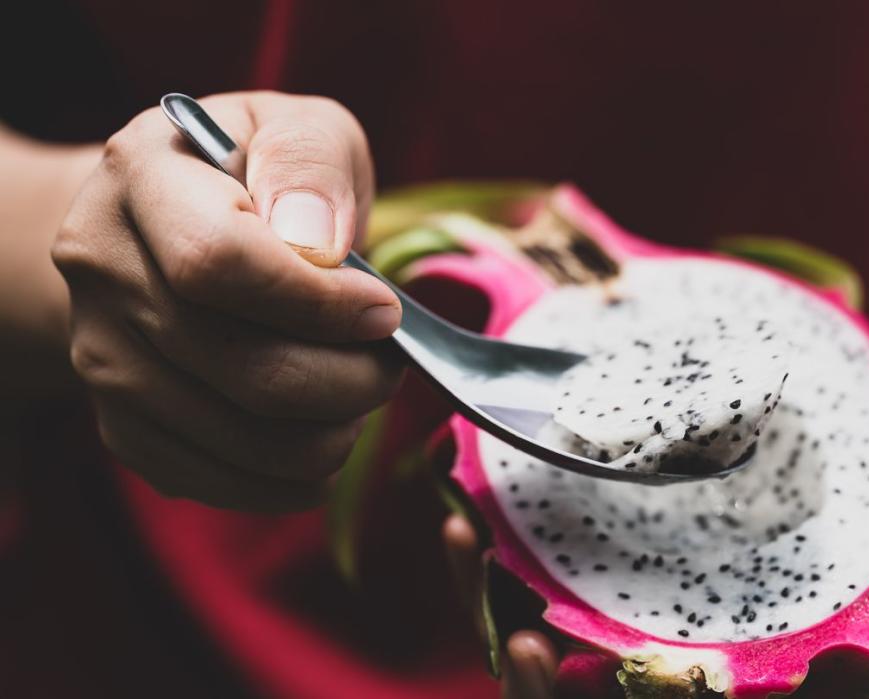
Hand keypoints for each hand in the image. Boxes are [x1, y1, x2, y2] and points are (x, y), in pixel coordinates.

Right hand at [51, 91, 403, 510]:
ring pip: (236, 437)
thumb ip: (312, 164)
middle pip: (240, 367)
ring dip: (330, 435)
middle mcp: (101, 268)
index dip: (320, 304)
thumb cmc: (257, 174)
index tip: (384, 311)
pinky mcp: (122, 424)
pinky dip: (292, 479)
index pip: (219, 263)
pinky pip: (215, 482)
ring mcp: (101, 354)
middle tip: (389, 366)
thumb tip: (318, 246)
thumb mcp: (301, 128)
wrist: (170, 228)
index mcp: (140, 176)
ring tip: (362, 396)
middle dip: (347, 381)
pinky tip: (324, 437)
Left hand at [441, 389, 868, 696]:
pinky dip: (513, 541)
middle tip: (503, 624)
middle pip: (612, 688)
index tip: (551, 661)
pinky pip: (567, 561)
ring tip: (462, 539)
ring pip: (572, 628)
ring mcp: (675, 595)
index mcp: (788, 665)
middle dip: (545, 671)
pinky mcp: (650, 543)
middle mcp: (718, 643)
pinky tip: (478, 496)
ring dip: (500, 599)